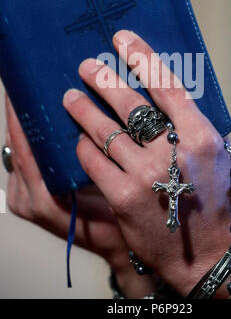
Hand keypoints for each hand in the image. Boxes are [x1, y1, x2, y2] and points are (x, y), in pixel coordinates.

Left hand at [4, 94, 157, 297]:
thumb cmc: (114, 221)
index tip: (20, 88)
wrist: (114, 246)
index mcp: (42, 197)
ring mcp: (22, 200)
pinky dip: (29, 140)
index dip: (20, 116)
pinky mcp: (24, 198)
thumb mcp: (107, 186)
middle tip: (30, 85)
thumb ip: (92, 159)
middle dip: (21, 115)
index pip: (24, 147)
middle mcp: (26, 199)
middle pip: (16, 146)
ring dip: (24, 125)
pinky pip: (22, 162)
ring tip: (35, 97)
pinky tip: (42, 122)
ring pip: (17, 153)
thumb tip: (86, 121)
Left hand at [63, 30, 230, 295]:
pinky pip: (92, 159)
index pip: (166, 85)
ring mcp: (145, 174)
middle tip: (87, 65)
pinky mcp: (122, 196)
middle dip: (103, 78)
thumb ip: (189, 122)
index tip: (123, 39)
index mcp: (200, 135)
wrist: (201, 249)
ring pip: (104, 129)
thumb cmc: (208, 198)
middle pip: (130, 102)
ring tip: (69, 96)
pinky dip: (83, 145)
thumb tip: (159, 90)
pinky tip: (78, 138)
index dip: (142, 57)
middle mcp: (173, 152)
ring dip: (82, 109)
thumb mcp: (212, 153)